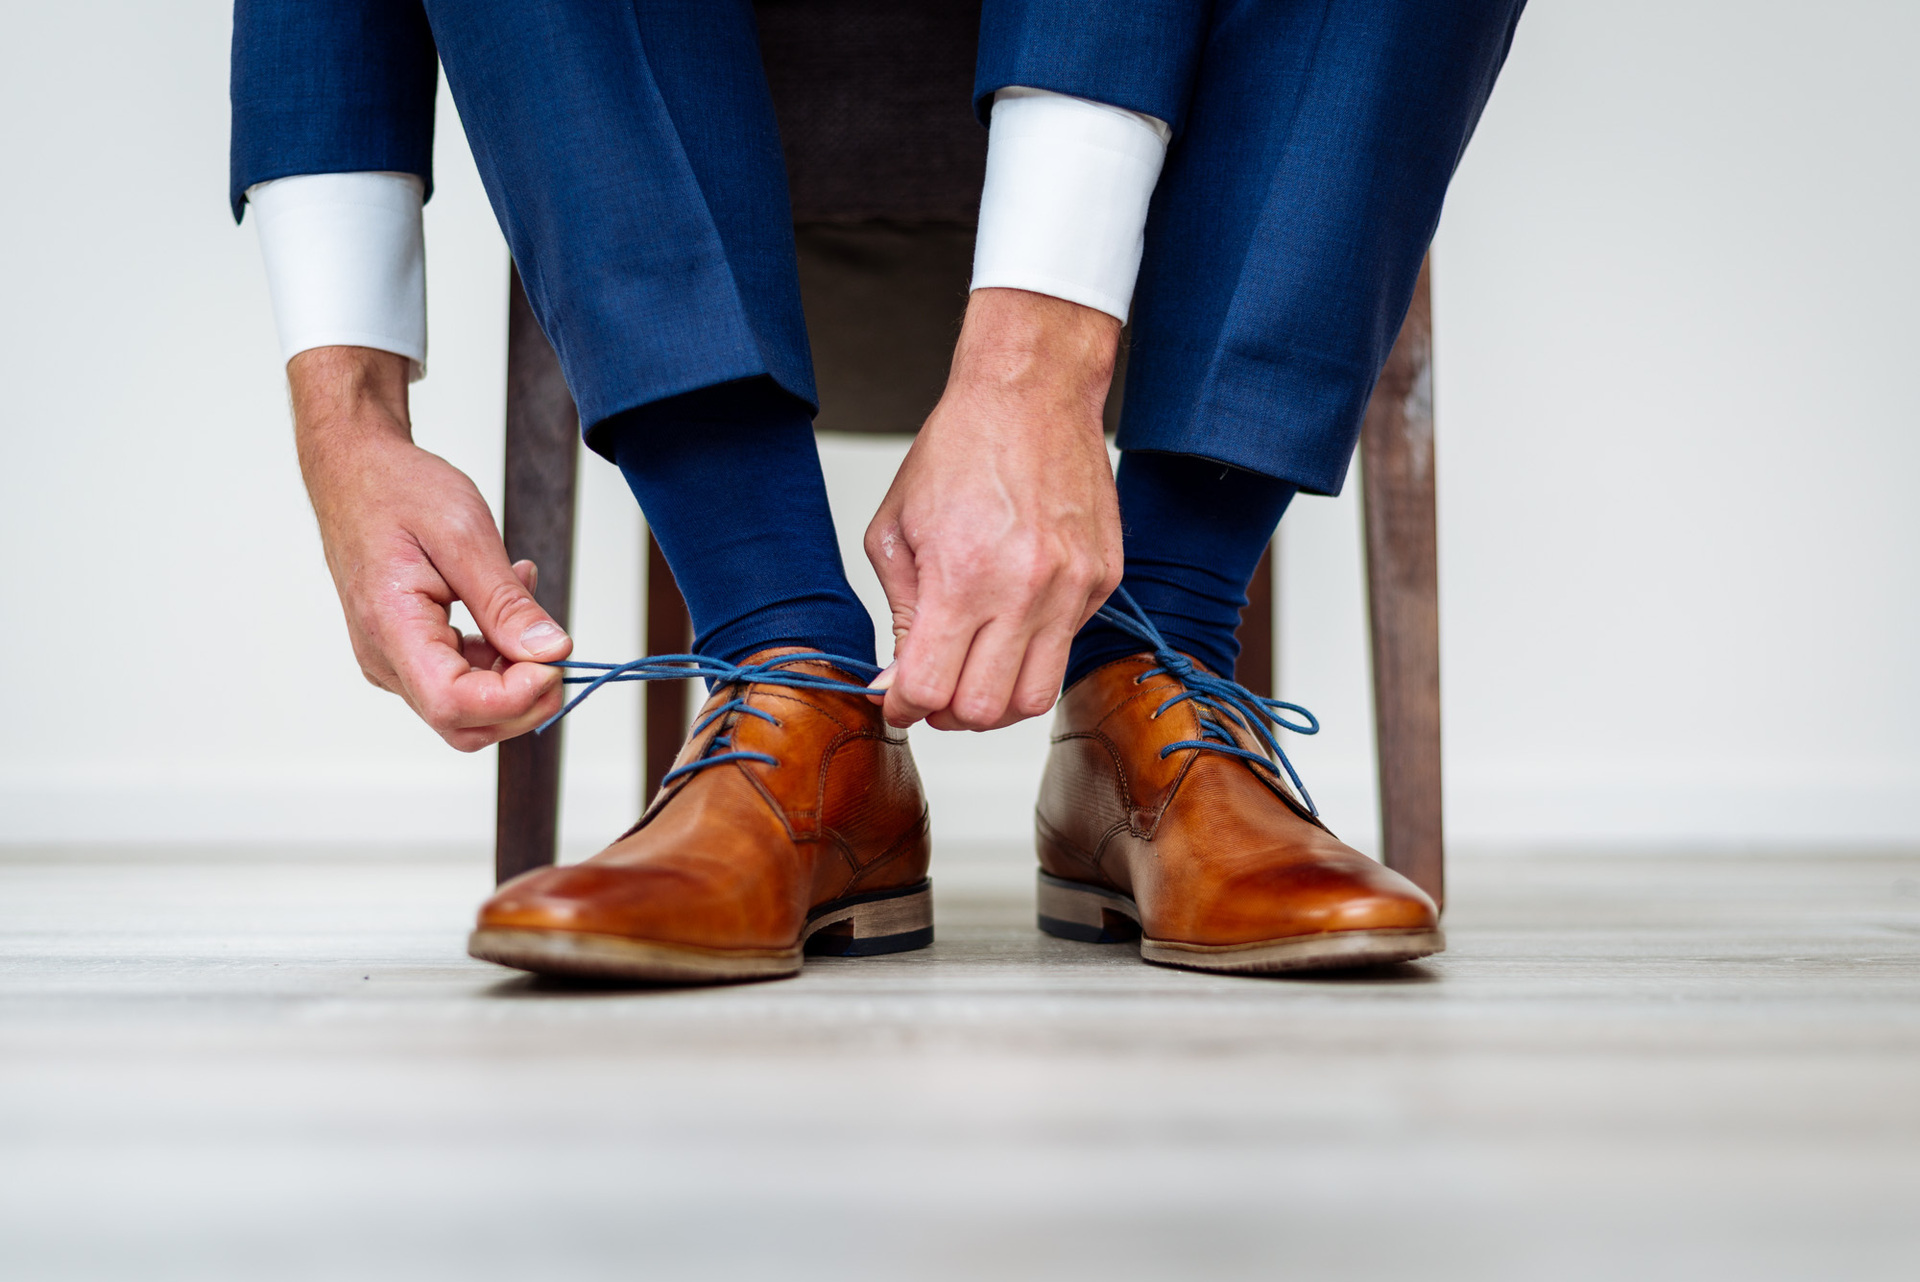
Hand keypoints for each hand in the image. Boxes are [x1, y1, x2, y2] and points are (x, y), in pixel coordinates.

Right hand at [289, 346, 571, 750]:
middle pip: (464, 722)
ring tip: (527, 603)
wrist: (356, 470)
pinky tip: (509, 606)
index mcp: (391, 627)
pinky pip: (462, 676)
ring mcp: (394, 660)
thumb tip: (550, 653)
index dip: (513, 698)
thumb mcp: (464, 534)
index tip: (554, 662)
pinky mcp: (409, 651)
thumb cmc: (396, 491)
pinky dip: (498, 654)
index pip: (453, 704)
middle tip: (557, 648)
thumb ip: (506, 602)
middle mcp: (386, 658)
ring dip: (515, 671)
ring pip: (468, 706)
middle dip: (524, 700)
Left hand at [864, 288, 1123, 730]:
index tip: (897, 702)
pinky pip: (1067, 648)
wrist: (1031, 394)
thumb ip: (902, 614)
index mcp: (962, 578)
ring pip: (1035, 699)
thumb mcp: (896, 530)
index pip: (930, 690)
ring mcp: (1072, 589)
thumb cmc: (958, 450)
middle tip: (933, 691)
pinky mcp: (1103, 582)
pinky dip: (1034, 651)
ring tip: (974, 672)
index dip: (904, 707)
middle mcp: (1024, 591)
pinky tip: (1012, 618)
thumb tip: (900, 682)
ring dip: (997, 700)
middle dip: (948, 712)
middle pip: (984, 710)